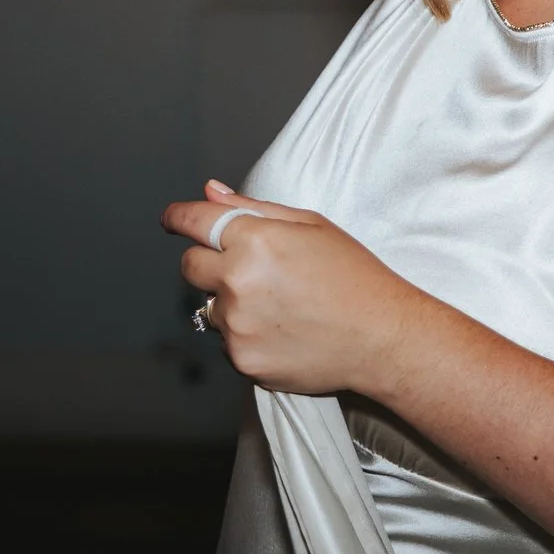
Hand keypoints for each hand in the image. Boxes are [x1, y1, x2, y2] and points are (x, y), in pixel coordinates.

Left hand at [162, 180, 420, 395]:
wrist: (381, 338)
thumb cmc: (354, 277)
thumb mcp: (312, 226)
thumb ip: (254, 208)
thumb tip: (211, 192)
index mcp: (255, 239)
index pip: (194, 222)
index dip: (180, 218)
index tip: (173, 219)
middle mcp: (237, 281)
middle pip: (190, 266)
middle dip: (209, 262)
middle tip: (250, 269)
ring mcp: (237, 325)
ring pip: (211, 308)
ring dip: (232, 304)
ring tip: (282, 307)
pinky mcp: (242, 360)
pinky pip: (227, 343)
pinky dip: (247, 336)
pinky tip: (284, 332)